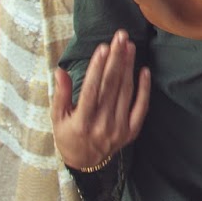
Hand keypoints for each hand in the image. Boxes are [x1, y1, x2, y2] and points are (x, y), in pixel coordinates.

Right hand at [50, 29, 149, 172]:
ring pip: (126, 92)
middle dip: (116, 59)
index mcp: (82, 122)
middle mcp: (102, 125)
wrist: (85, 163)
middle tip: (121, 37)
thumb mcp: (57, 117)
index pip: (91, 90)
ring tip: (129, 46)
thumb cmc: (68, 135)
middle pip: (111, 86)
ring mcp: (119, 128)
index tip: (103, 47)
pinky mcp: (131, 131)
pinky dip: (144, 89)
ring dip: (128, 67)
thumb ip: (60, 94)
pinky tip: (144, 70)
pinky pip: (141, 107)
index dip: (97, 68)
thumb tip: (59, 70)